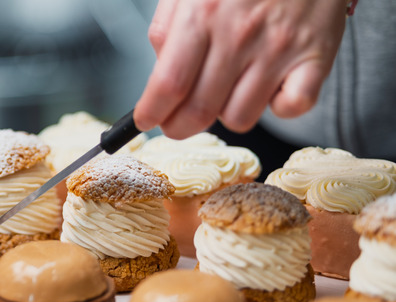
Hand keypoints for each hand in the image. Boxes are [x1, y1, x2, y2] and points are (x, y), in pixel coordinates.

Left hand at [133, 0, 347, 138]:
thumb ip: (166, 27)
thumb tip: (158, 73)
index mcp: (203, 13)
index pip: (168, 84)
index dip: (151, 112)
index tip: (145, 120)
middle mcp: (240, 35)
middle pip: (199, 111)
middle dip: (178, 127)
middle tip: (174, 124)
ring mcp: (280, 49)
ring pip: (239, 117)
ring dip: (226, 113)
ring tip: (229, 89)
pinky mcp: (316, 57)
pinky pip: (292, 108)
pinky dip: (280, 108)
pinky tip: (271, 89)